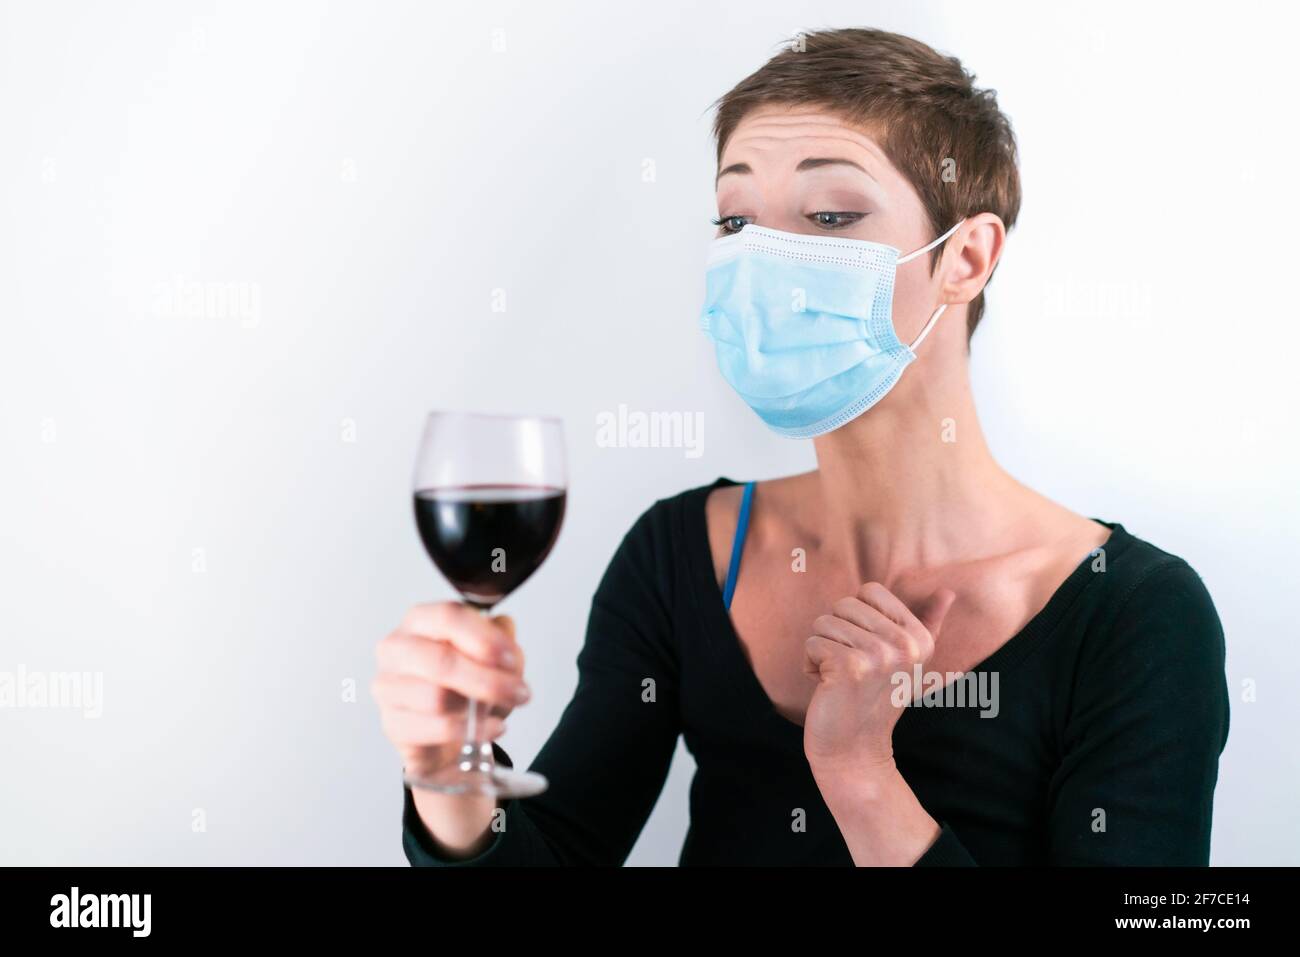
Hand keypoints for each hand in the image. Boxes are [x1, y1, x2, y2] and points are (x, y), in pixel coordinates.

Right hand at [372, 602, 528, 779]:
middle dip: (489, 680)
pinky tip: (490, 728)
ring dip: (479, 709)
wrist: (445, 730)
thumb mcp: (492, 658)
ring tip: (502, 712)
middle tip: (520, 693)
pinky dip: (470, 731)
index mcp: (420, 620)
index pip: (449, 617)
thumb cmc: (464, 683)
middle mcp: (396, 648)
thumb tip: (507, 638)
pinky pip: (435, 728)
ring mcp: (388, 687)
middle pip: (442, 660)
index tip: (512, 659)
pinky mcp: (392, 723)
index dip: (485, 637)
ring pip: (436, 698)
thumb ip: (503, 644)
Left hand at [802, 582, 955, 775]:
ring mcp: (879, 655)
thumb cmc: (874, 699)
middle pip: (843, 604)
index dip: (856, 618)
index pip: (870, 590)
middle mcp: (906, 645)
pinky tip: (828, 688)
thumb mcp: (908, 661)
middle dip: (835, 634)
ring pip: (823, 623)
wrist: (854, 751)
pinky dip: (810, 665)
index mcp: (920, 638)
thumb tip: (948, 591)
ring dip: (821, 651)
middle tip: (851, 669)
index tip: (867, 651)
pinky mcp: (850, 667)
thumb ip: (928, 624)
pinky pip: (812, 643)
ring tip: (839, 679)